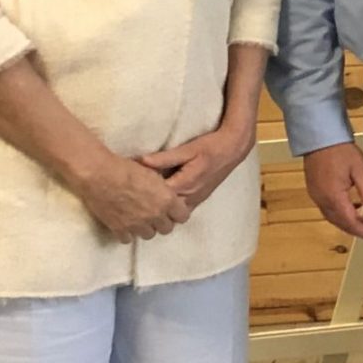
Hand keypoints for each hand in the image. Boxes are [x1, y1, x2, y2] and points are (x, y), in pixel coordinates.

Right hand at [76, 155, 193, 242]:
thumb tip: (167, 196)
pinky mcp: (119, 229)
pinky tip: (124, 224)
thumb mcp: (153, 174)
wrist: (99, 174)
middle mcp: (155, 215)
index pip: (183, 217)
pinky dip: (126, 233)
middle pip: (166, 229)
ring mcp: (137, 224)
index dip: (177, 213)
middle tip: (154, 215)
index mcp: (167, 200)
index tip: (171, 210)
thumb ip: (163, 190)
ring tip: (139, 219)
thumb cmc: (126, 168)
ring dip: (145, 228)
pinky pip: (128, 239)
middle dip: (162, 222)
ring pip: (149, 235)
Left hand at [139, 115, 256, 213]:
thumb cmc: (210, 147)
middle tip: (132, 200)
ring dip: (159, 211)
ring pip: (172, 215)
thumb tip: (141, 161)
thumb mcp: (187, 149)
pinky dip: (169, 210)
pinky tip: (159, 202)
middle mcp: (190, 197)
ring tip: (144, 203)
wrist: (233, 148)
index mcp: (185, 184)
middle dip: (149, 207)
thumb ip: (164, 158)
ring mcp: (196, 200)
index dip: (142, 195)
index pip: (158, 198)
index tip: (129, 190)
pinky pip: (181, 211)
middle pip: (164, 211)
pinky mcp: (199, 199)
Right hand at [302, 140, 362, 240]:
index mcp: (333, 197)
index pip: (350, 221)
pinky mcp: (314, 190)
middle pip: (340, 222)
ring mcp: (316, 195)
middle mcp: (322, 200)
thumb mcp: (360, 170)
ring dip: (348, 222)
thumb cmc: (341, 151)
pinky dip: (341, 213)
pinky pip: (328, 208)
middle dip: (356, 229)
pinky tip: (353, 207)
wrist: (319, 137)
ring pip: (332, 217)